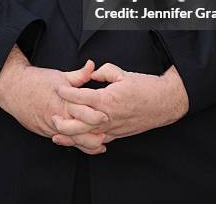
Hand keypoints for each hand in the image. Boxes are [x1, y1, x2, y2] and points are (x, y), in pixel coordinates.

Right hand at [0, 49, 108, 153]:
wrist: (14, 89)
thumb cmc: (37, 80)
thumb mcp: (60, 75)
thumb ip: (79, 75)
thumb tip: (92, 65)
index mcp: (63, 101)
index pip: (83, 112)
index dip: (96, 116)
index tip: (107, 116)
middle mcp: (57, 116)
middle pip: (79, 132)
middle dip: (94, 136)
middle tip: (107, 135)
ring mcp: (50, 126)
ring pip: (71, 140)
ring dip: (86, 144)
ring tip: (100, 144)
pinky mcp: (45, 131)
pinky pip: (62, 140)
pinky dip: (73, 143)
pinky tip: (83, 144)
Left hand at [52, 63, 188, 146]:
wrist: (163, 102)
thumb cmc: (145, 87)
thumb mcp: (123, 73)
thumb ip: (104, 72)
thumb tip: (91, 73)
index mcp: (108, 99)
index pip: (81, 97)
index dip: (68, 92)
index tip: (58, 88)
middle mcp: (108, 116)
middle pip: (79, 123)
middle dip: (63, 120)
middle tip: (52, 115)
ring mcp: (113, 128)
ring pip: (87, 136)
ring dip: (70, 136)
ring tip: (57, 133)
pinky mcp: (118, 134)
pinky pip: (98, 141)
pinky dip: (85, 142)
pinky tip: (76, 141)